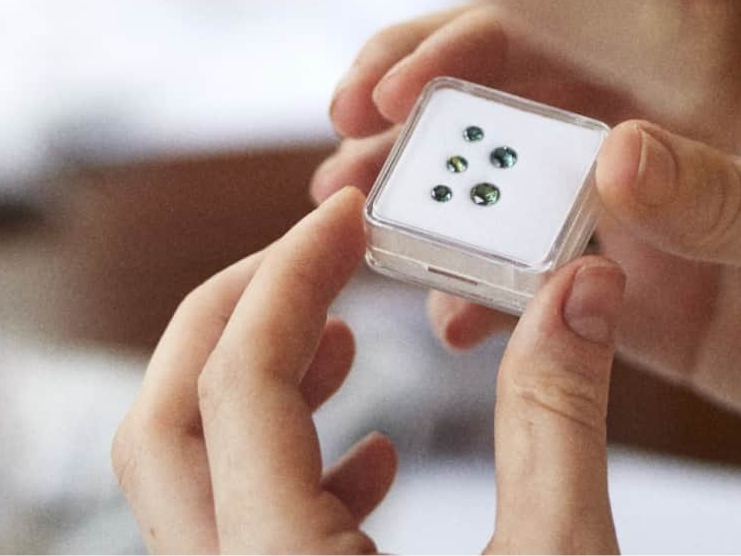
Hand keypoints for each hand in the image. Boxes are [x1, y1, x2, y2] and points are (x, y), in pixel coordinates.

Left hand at [110, 188, 625, 552]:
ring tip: (344, 339)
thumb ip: (558, 420)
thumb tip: (576, 290)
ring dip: (249, 384)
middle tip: (320, 260)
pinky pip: (227, 525)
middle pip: (164, 420)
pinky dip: (280, 462)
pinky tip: (373, 457)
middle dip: (237, 314)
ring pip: (181, 474)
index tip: (352, 215)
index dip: (294, 277)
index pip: (241, 383)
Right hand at [314, 5, 740, 522]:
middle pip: (514, 112)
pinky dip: (492, 303)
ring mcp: (658, 233)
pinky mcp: (661, 315)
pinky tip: (450, 322)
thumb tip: (612, 154)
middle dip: (421, 122)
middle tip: (345, 155)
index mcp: (712, 92)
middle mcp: (670, 149)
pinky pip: (551, 298)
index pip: (557, 40)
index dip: (458, 51)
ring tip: (372, 236)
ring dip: (440, 213)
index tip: (386, 88)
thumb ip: (735, 197)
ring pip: (518, 204)